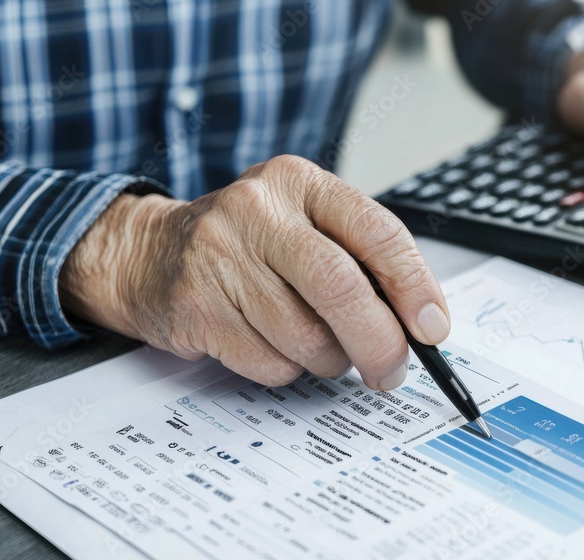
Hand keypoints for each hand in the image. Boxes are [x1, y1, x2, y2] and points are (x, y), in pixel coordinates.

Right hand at [59, 155, 449, 389]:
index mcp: (301, 183)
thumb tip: (418, 325)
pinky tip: (266, 343)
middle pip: (341, 287)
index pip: (376, 231)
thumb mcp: (303, 227)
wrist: (150, 254)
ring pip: (306, 336)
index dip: (414, 286)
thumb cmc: (247, 247)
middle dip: (379, 341)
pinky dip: (283, 368)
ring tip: (312, 344)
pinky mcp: (196, 303)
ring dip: (326, 360)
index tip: (433, 328)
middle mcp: (259, 210)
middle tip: (391, 370)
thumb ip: (358, 262)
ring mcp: (221, 255)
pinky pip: (269, 362)